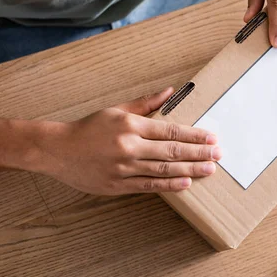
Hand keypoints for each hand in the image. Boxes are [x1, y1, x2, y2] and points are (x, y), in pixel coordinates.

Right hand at [39, 88, 221, 194]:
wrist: (57, 150)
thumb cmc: (89, 128)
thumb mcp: (117, 110)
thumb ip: (146, 103)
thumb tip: (171, 91)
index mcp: (131, 125)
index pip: (171, 131)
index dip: (195, 136)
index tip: (212, 138)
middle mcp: (130, 146)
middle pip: (172, 151)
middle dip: (199, 153)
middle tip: (219, 155)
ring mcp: (124, 168)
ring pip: (164, 170)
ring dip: (190, 170)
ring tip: (210, 170)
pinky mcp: (118, 185)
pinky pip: (149, 186)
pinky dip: (169, 185)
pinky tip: (186, 183)